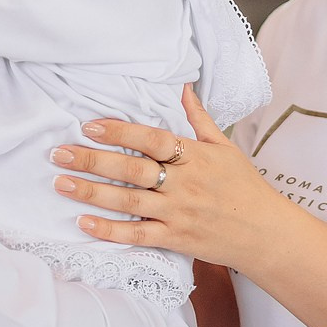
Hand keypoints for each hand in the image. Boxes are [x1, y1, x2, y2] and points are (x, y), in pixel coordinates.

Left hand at [53, 84, 302, 273]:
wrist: (266, 233)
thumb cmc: (244, 187)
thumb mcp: (225, 147)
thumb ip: (199, 118)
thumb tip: (183, 86)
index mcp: (196, 157)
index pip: (153, 140)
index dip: (121, 132)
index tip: (90, 125)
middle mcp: (184, 185)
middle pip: (133, 170)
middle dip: (93, 161)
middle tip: (60, 154)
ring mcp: (178, 214)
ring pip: (129, 203)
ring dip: (92, 193)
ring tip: (61, 183)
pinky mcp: (175, 240)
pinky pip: (138, 236)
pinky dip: (110, 231)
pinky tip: (83, 223)